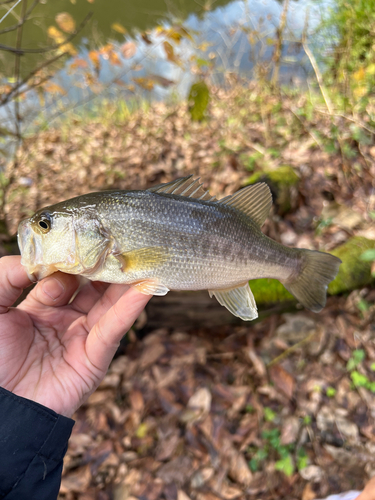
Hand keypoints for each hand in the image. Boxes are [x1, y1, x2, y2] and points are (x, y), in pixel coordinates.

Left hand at [0, 256, 149, 416]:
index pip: (65, 276)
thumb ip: (7, 277)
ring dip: (126, 281)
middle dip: (106, 265)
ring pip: (110, 303)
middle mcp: (66, 318)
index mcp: (42, 306)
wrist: (0, 407)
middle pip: (93, 287)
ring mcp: (83, 337)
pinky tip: (145, 287)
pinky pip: (114, 327)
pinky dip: (131, 308)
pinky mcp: (95, 357)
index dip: (70, 260)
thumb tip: (37, 257)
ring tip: (143, 256)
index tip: (81, 240)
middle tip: (121, 240)